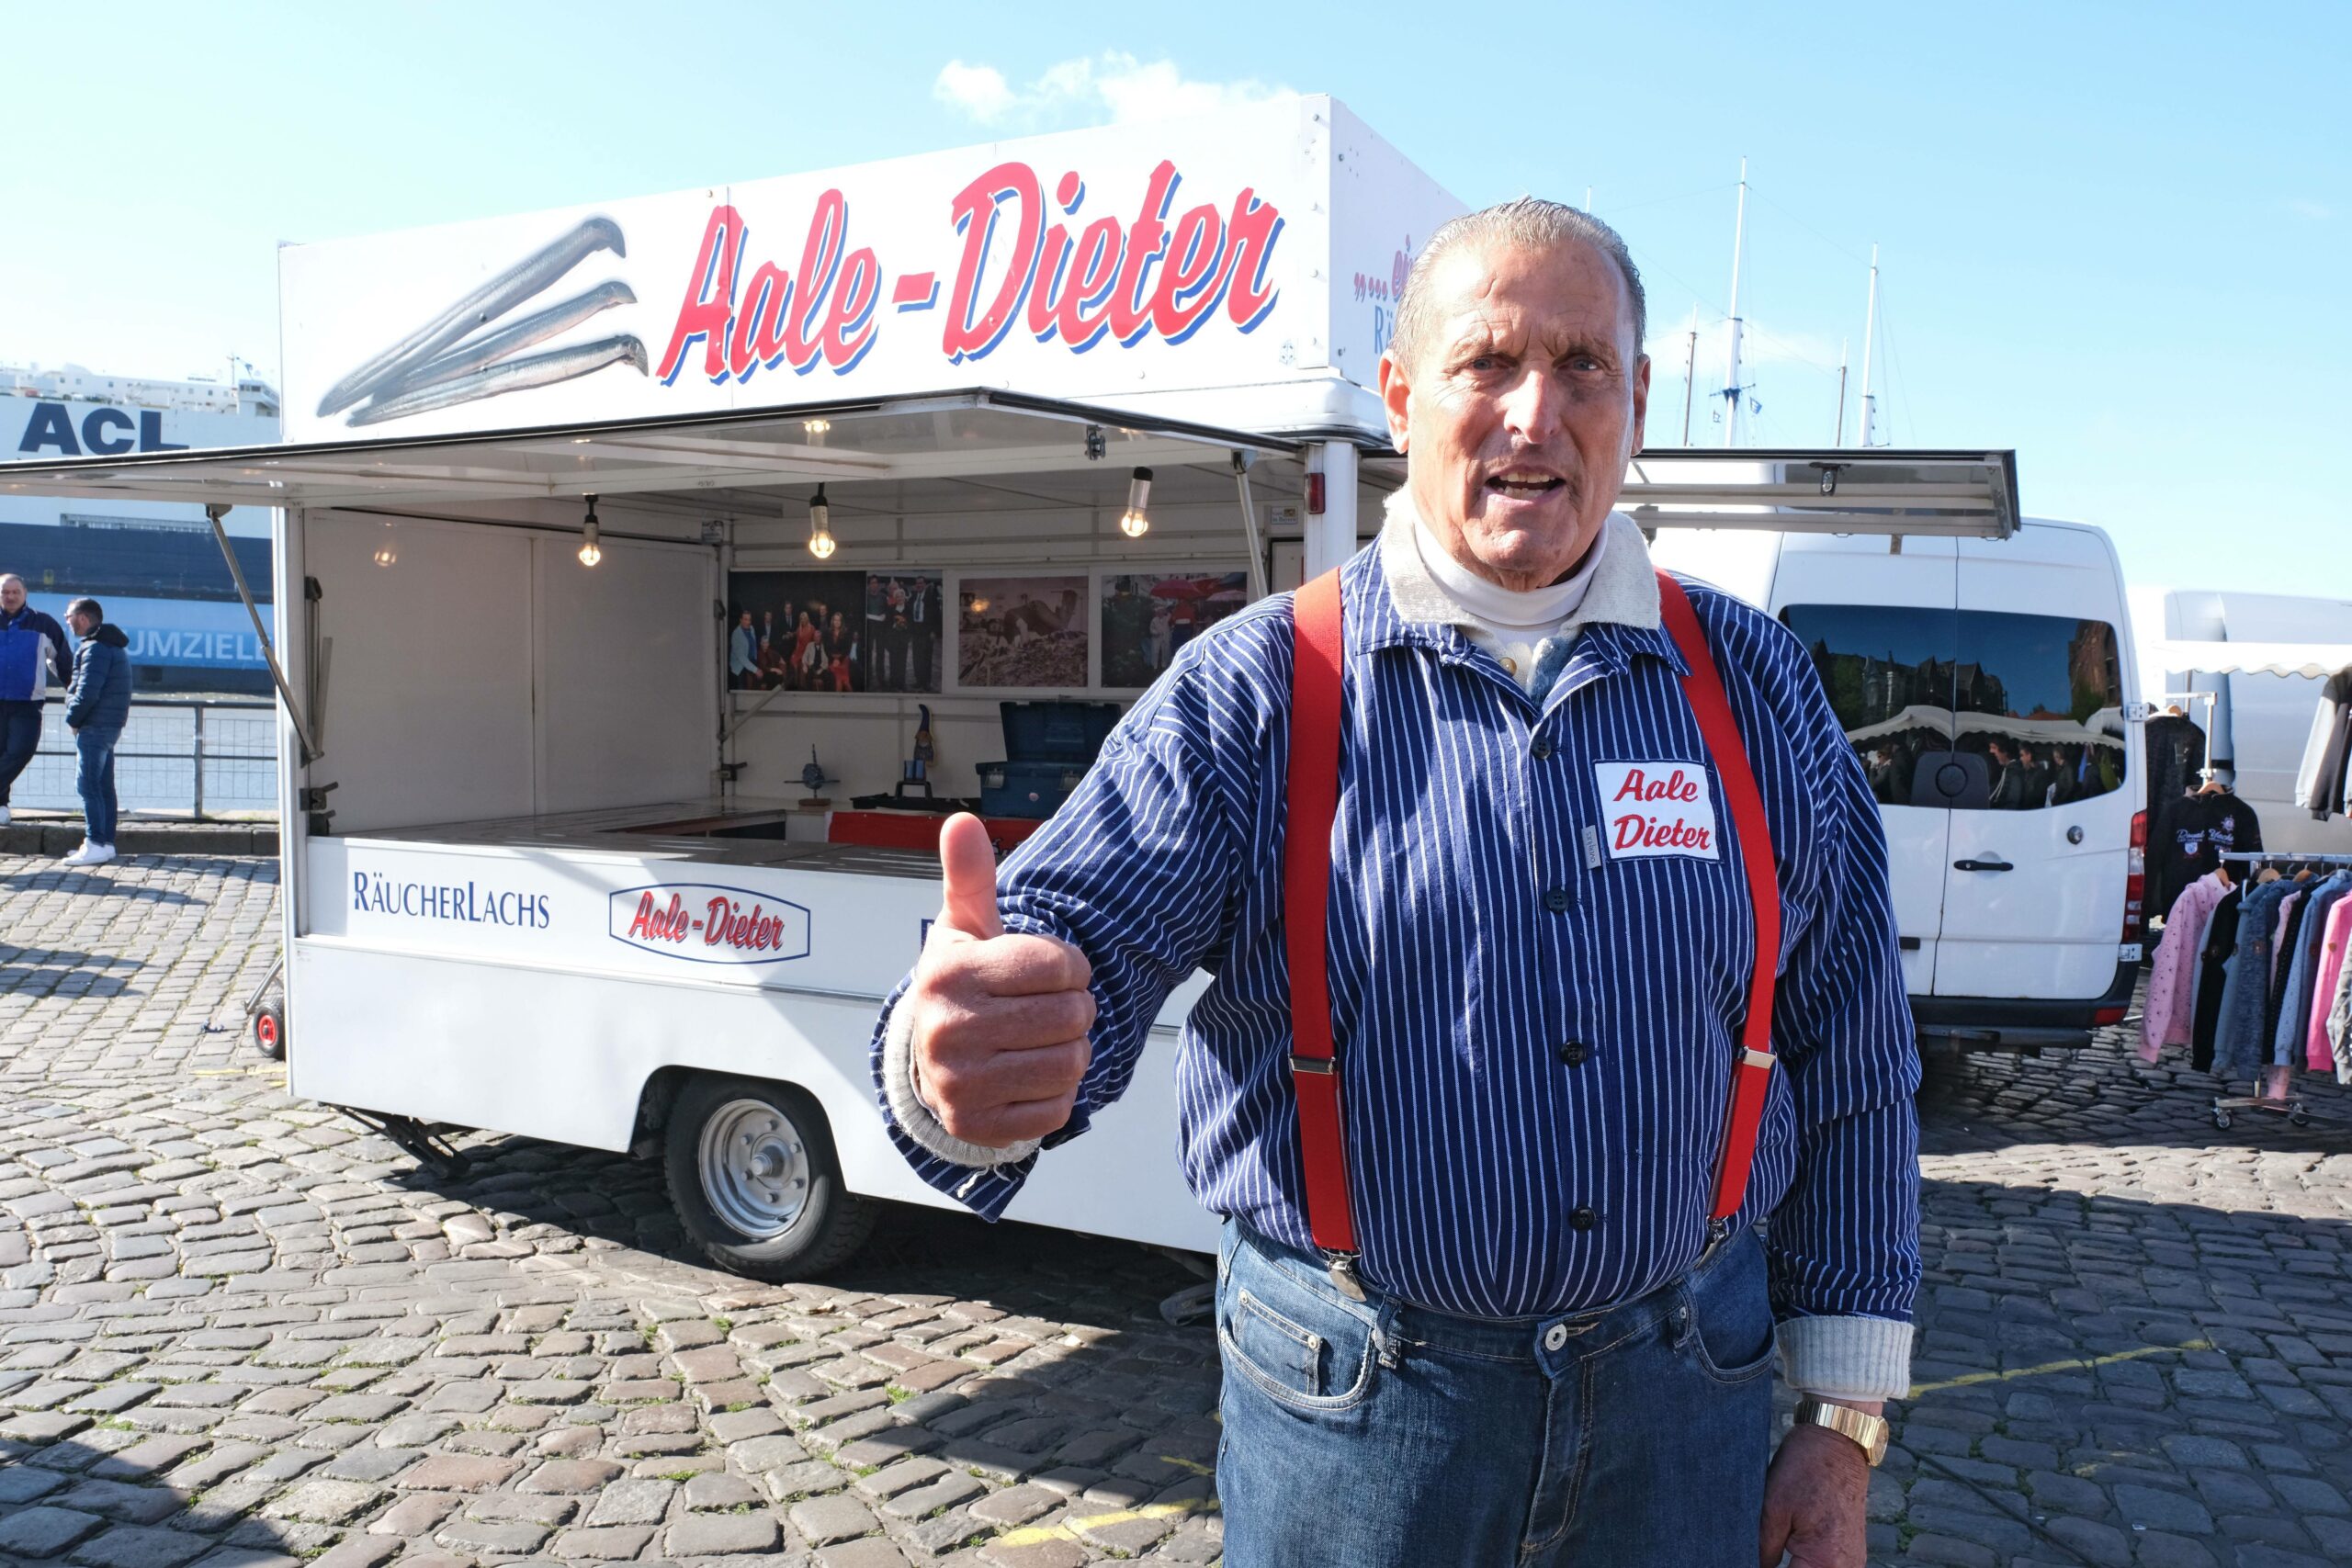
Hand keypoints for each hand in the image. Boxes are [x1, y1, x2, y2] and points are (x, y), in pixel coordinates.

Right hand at [904, 813, 1094, 1147]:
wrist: (928, 1060)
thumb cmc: (962, 984)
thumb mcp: (964, 926)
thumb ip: (969, 875)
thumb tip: (962, 822)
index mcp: (949, 974)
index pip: (1058, 964)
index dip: (1069, 966)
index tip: (1049, 970)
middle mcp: (948, 1030)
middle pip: (1072, 1015)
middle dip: (1074, 1009)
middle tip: (1046, 1009)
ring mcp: (961, 1084)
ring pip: (1072, 1063)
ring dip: (1070, 1051)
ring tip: (1039, 1040)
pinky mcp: (978, 1125)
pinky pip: (1058, 1109)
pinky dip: (1056, 1093)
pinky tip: (1028, 1076)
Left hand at [1758, 1417, 1871, 1566]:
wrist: (1837, 1442)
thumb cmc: (1806, 1469)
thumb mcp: (1773, 1509)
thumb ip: (1765, 1549)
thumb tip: (1756, 1566)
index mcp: (1824, 1561)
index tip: (1746, 1560)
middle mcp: (1845, 1567)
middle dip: (1782, 1567)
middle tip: (1760, 1553)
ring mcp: (1852, 1561)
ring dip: (1795, 1566)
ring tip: (1774, 1550)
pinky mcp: (1852, 1551)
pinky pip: (1827, 1567)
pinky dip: (1808, 1564)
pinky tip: (1789, 1551)